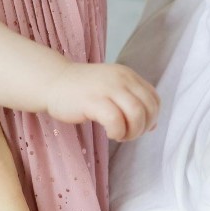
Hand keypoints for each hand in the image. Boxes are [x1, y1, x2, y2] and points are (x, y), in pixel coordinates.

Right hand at [45, 61, 159, 140]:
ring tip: (118, 135)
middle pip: (149, 108)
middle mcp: (121, 78)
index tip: (135, 127)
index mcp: (128, 75)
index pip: (155, 99)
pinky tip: (108, 133)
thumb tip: (154, 126)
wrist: (54, 81)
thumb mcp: (113, 90)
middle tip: (126, 134)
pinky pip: (116, 121)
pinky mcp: (93, 100)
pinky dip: (117, 132)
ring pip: (137, 114)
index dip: (151, 119)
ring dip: (131, 132)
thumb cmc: (83, 90)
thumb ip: (132, 103)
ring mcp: (107, 88)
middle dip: (142, 128)